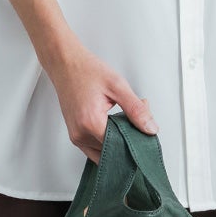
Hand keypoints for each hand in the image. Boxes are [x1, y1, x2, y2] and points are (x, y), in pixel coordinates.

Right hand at [45, 38, 156, 163]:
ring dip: (118, 140)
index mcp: (91, 123)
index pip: (121, 146)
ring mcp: (76, 137)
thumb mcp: (118, 86)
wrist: (65, 64)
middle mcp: (80, 134)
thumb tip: (151, 129)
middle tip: (134, 116)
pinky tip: (114, 124)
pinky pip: (96, 148)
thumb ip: (136, 110)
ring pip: (105, 152)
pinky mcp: (75, 135)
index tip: (143, 123)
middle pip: (113, 150)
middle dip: (128, 138)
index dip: (136, 136)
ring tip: (122, 117)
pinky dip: (108, 140)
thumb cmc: (86, 71)